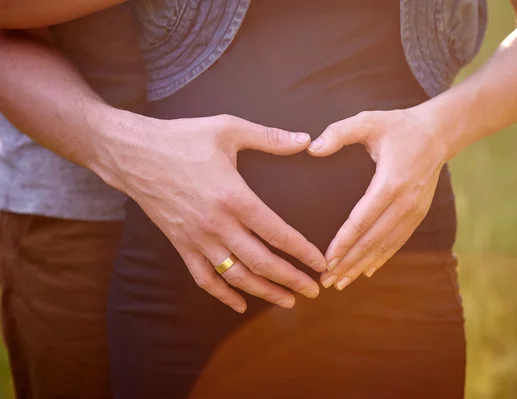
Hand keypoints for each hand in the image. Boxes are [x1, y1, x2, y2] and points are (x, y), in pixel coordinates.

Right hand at [107, 114, 325, 312]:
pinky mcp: (181, 245)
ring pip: (236, 277)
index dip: (302, 251)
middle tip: (314, 290)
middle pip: (261, 262)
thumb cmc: (181, 138)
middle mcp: (217, 224)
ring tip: (288, 301)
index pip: (277, 233)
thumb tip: (306, 140)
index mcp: (234, 197)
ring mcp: (197, 238)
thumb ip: (269, 137)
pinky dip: (223, 295)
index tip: (321, 263)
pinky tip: (239, 305)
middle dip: (291, 279)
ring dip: (264, 292)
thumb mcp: (227, 129)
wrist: (133, 154)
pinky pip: (204, 278)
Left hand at [307, 107, 447, 289]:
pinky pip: (398, 242)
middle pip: (373, 239)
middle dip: (348, 262)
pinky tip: (366, 271)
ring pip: (385, 245)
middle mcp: (405, 202)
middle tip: (326, 281)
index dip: (343, 242)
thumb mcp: (368, 120)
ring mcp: (415, 211)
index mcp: (391, 182)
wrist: (438, 133)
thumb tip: (312, 149)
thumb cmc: (398, 126)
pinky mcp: (418, 214)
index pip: (362, 220)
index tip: (326, 260)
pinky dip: (381, 258)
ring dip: (362, 265)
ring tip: (341, 282)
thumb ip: (338, 133)